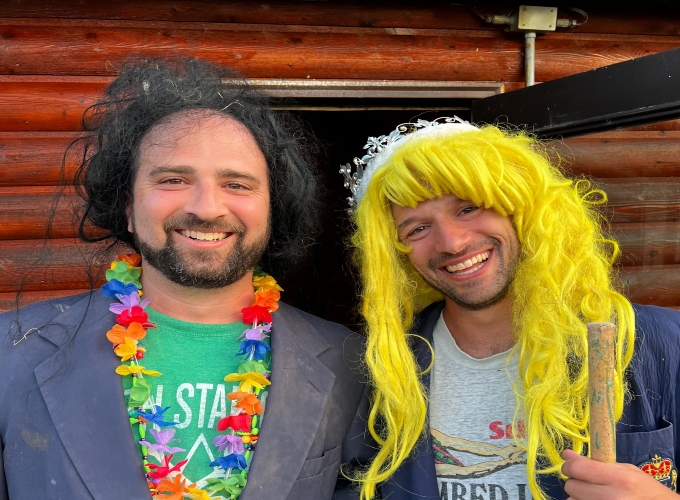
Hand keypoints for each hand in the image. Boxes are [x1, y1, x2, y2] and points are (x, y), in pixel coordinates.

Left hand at [561, 449, 676, 498]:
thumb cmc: (644, 488)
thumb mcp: (624, 470)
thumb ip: (594, 462)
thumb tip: (566, 455)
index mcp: (618, 479)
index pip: (578, 468)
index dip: (570, 466)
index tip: (572, 466)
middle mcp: (611, 497)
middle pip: (571, 487)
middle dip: (575, 482)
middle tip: (587, 482)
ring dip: (578, 496)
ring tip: (593, 494)